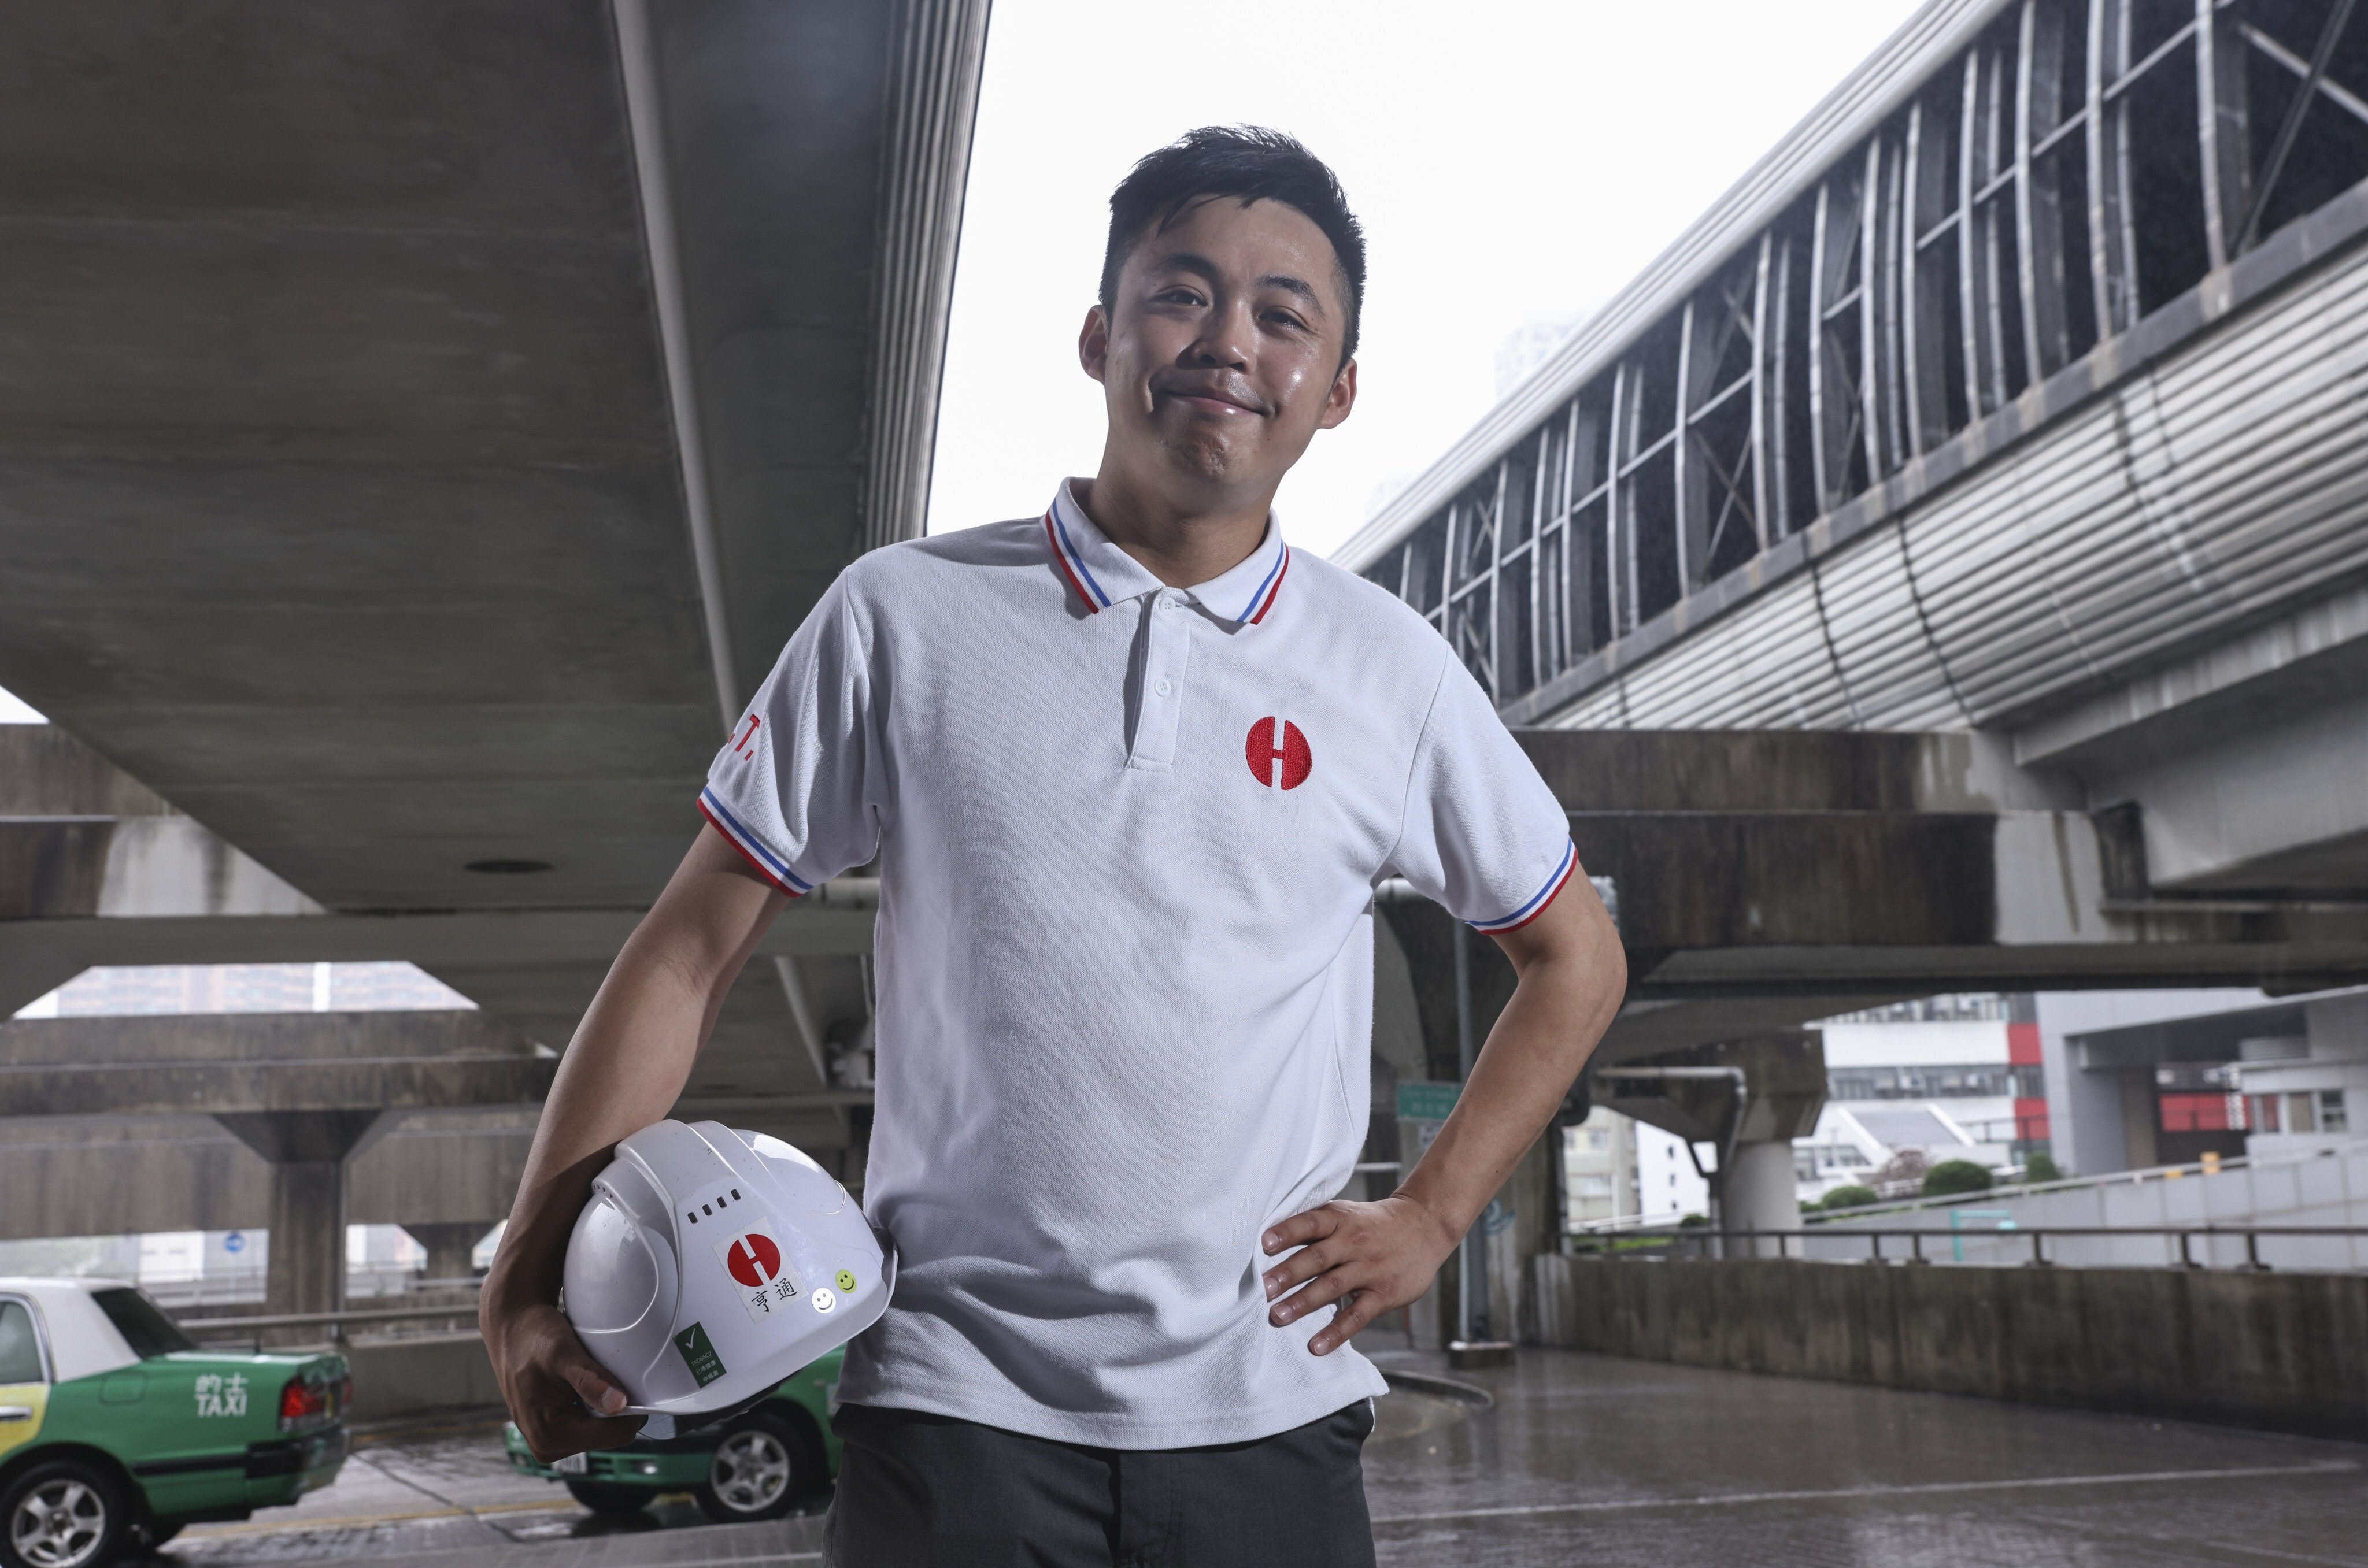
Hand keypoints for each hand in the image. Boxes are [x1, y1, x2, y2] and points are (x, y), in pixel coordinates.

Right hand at [481, 1296, 645, 1460]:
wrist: (512, 1328)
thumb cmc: (531, 1337)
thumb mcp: (562, 1353)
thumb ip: (589, 1380)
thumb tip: (617, 1405)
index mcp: (549, 1436)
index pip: (616, 1435)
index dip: (631, 1408)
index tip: (627, 1380)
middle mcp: (547, 1446)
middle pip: (611, 1434)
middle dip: (615, 1405)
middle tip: (602, 1374)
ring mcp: (550, 1440)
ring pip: (603, 1428)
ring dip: (605, 1402)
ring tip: (587, 1377)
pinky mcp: (554, 1430)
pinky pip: (591, 1422)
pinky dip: (594, 1402)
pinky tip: (582, 1383)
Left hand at [1260, 1193, 1460, 1355]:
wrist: (1424, 1226)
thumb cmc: (1373, 1223)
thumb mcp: (1347, 1215)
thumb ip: (1315, 1227)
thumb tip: (1268, 1244)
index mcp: (1340, 1219)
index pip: (1311, 1223)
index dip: (1287, 1232)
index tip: (1263, 1244)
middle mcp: (1354, 1242)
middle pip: (1317, 1257)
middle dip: (1288, 1274)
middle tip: (1263, 1289)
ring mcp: (1370, 1269)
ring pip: (1333, 1286)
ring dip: (1304, 1302)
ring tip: (1278, 1316)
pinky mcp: (1384, 1294)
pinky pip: (1357, 1316)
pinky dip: (1336, 1332)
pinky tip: (1316, 1346)